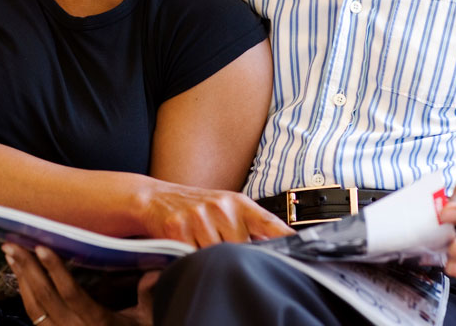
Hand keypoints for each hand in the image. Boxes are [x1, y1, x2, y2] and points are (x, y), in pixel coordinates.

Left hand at [3, 243, 156, 325]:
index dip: (55, 270)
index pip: (71, 293)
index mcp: (98, 322)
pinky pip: (33, 317)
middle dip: (28, 269)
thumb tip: (154, 271)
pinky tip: (20, 278)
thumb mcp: (147, 321)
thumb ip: (147, 297)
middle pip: (45, 297)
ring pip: (34, 308)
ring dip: (21, 279)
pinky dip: (24, 295)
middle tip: (12, 245)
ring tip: (11, 254)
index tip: (43, 248)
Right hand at [141, 186, 293, 246]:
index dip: (286, 239)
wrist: (155, 198)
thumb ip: (250, 227)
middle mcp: (221, 207)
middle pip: (243, 249)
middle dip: (236, 255)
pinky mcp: (178, 229)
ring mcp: (199, 217)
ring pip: (217, 256)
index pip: (270, 224)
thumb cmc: (196, 207)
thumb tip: (279, 246)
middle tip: (222, 248)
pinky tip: (186, 245)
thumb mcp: (226, 209)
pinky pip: (193, 257)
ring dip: (210, 258)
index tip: (300, 250)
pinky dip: (191, 258)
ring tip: (201, 244)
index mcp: (239, 203)